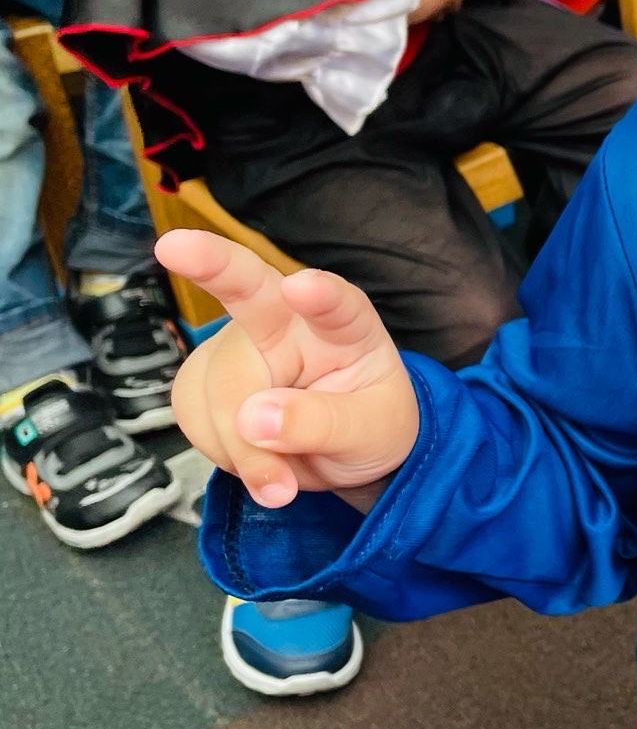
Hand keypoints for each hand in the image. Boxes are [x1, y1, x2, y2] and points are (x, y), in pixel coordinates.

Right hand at [154, 233, 419, 512]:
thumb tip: (253, 420)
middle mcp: (288, 319)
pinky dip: (219, 450)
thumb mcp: (370, 433)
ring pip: (216, 386)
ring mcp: (241, 343)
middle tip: (173, 246)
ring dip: (239, 447)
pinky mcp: (205, 374)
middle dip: (209, 263)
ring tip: (280, 482)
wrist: (342, 449)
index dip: (320, 295)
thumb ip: (323, 424)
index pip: (337, 304)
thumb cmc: (368, 423)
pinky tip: (250, 458)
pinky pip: (191, 411)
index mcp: (345, 326)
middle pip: (246, 289)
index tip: (302, 287)